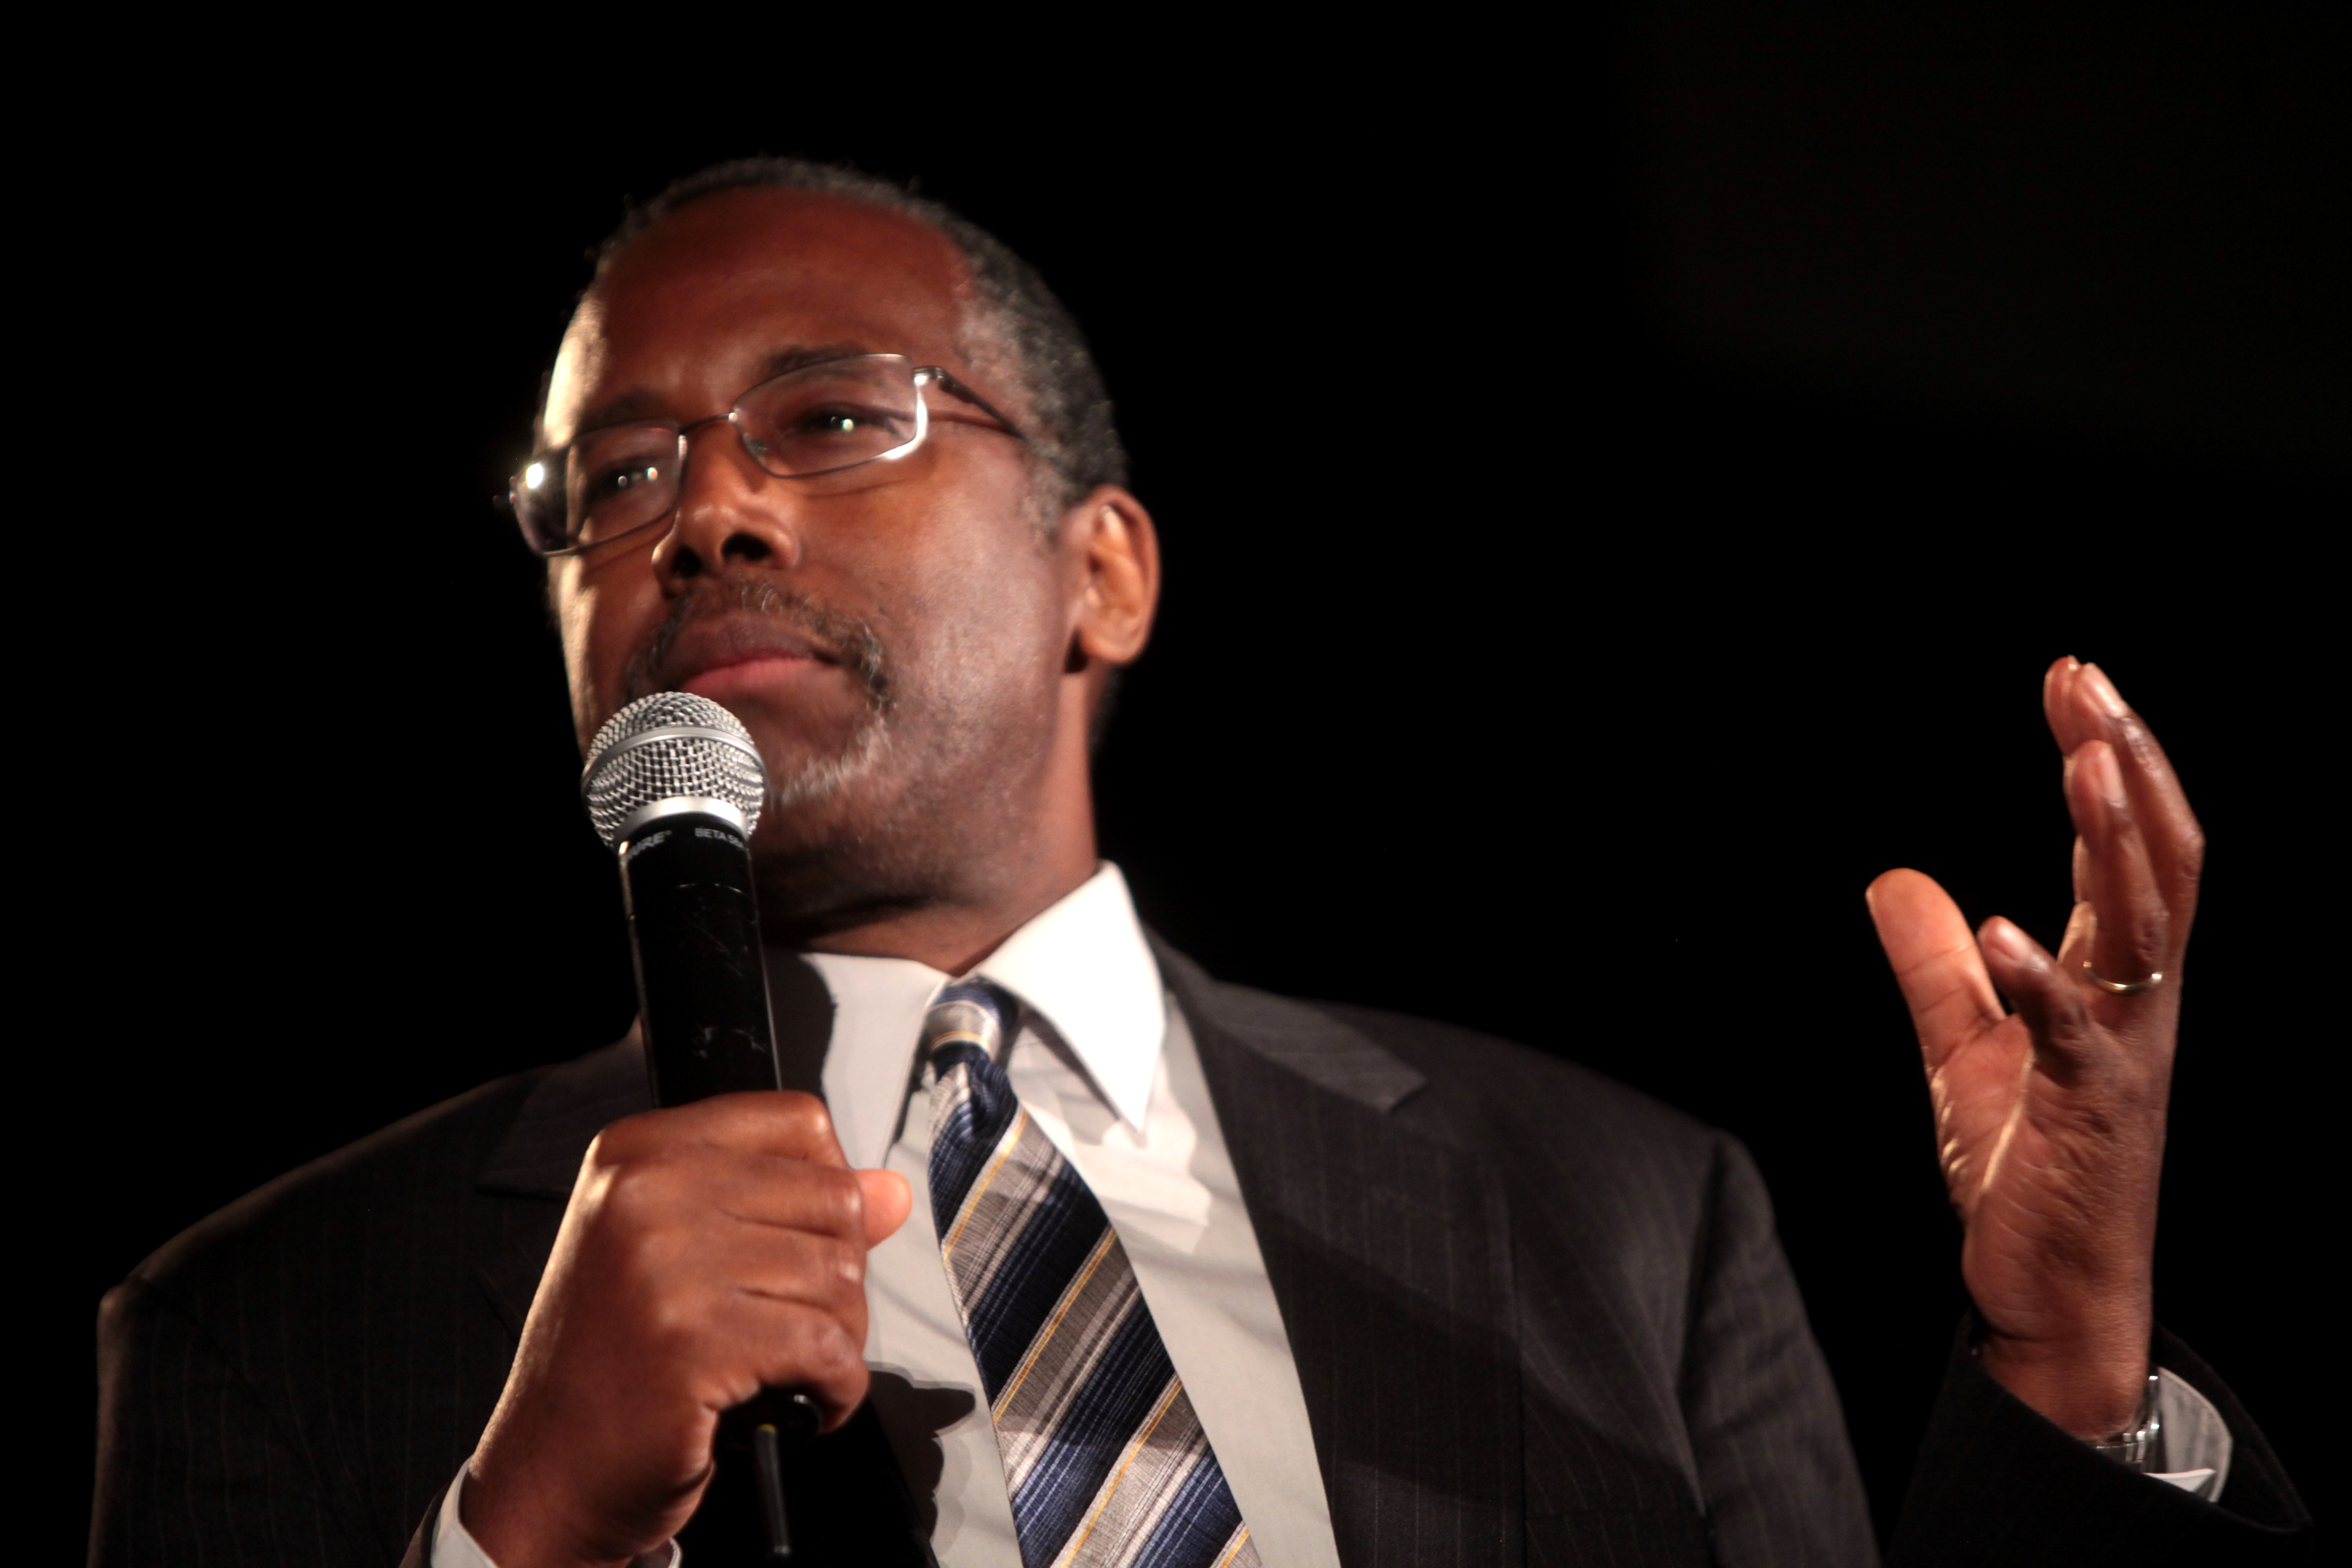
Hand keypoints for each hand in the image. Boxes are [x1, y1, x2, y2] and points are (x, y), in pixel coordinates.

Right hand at [461, 1092, 912, 1567]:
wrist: (550, 1470)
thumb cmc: (613, 1363)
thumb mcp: (686, 1255)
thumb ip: (792, 1207)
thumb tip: (889, 1191)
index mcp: (640, 1152)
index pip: (799, 1124)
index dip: (827, 1190)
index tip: (803, 1242)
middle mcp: (645, 1193)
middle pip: (834, 1202)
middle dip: (838, 1278)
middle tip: (791, 1325)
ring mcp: (665, 1266)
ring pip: (839, 1278)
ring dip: (835, 1340)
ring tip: (782, 1366)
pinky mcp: (692, 1343)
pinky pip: (827, 1349)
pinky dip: (836, 1389)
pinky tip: (797, 1402)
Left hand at [1866, 657, 2200, 1439]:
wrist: (2054, 1289)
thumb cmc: (2030, 1172)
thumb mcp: (1964, 1045)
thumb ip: (1936, 965)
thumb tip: (1895, 881)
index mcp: (2112, 978)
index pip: (2121, 843)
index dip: (2104, 758)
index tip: (2073, 677)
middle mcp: (2138, 1001)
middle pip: (2155, 857)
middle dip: (2128, 764)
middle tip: (2089, 680)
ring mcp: (2123, 1052)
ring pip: (2141, 922)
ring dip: (2111, 838)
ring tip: (2083, 756)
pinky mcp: (2091, 1108)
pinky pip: (2072, 1031)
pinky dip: (2034, 976)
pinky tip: (1994, 925)